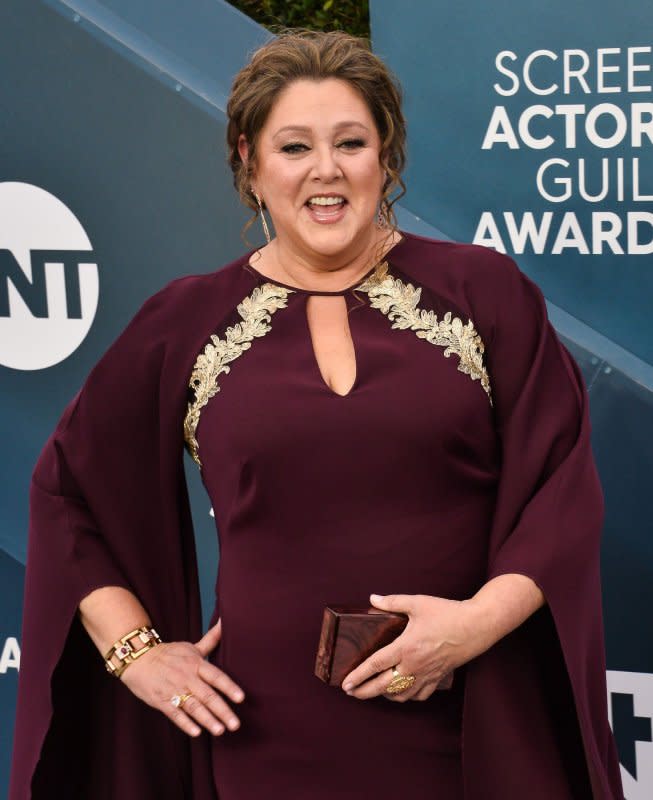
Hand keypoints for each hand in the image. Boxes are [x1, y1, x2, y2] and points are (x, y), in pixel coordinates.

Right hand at [120, 618, 245, 736]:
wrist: (138, 658)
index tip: (241, 698)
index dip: (229, 687)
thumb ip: (211, 640)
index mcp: (196, 664)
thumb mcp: (191, 646)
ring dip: (207, 720)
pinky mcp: (161, 701)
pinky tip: (196, 732)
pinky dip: (185, 723)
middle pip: (207, 695)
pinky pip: (175, 714)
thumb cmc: (170, 653)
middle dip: (222, 711)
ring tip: (220, 731)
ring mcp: (174, 690)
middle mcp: (187, 677)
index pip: (216, 676)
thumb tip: (226, 621)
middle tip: (236, 725)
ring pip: (193, 707)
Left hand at [340, 593, 482, 702]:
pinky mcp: (438, 678)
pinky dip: (406, 696)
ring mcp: (426, 675)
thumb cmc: (446, 613)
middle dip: (364, 691)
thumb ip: (393, 601)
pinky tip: (400, 691)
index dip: (358, 675)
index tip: (345, 683)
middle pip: (383, 686)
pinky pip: (419, 695)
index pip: (375, 665)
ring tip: (373, 691)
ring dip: (384, 695)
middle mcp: (414, 665)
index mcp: (406, 647)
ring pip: (400, 694)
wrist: (476, 626)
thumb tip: (373, 598)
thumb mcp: (418, 602)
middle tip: (350, 692)